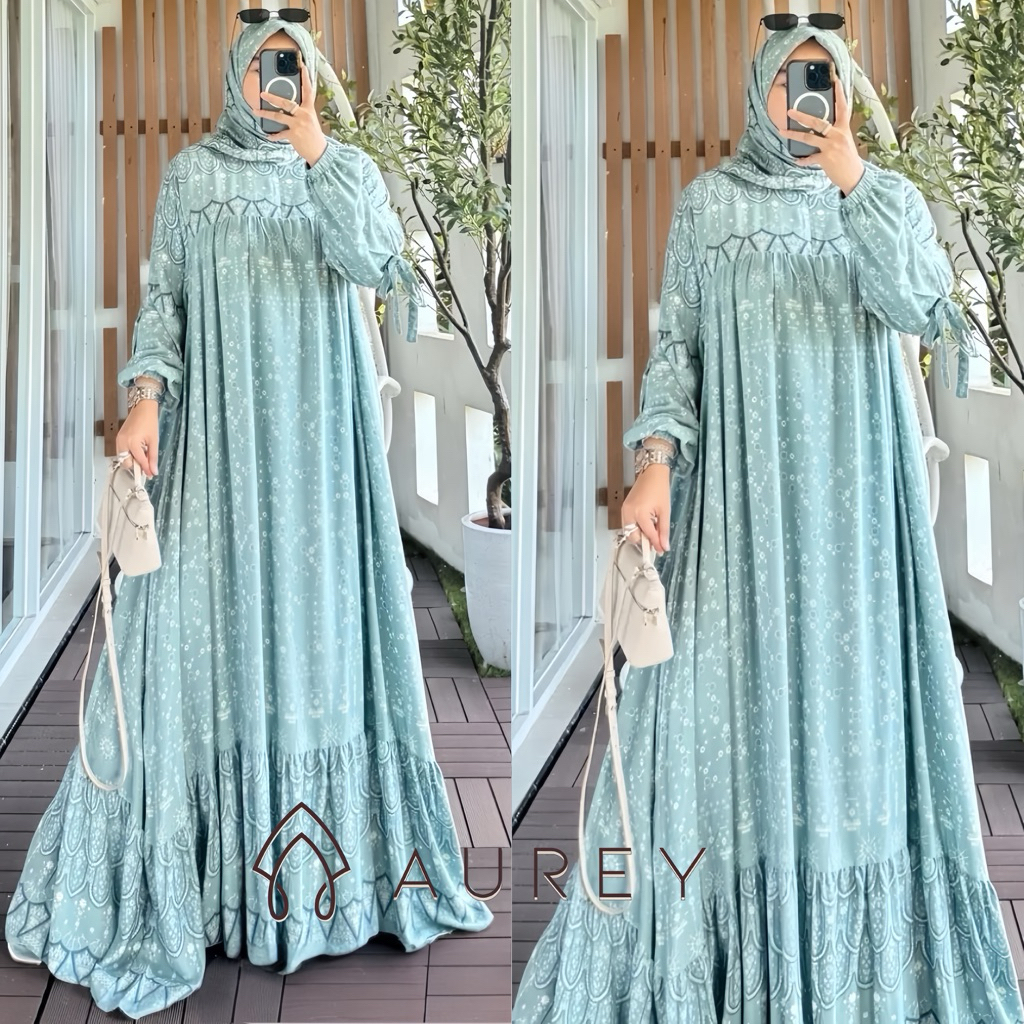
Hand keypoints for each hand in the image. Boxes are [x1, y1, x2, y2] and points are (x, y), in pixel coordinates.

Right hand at [116, 401, 158, 477]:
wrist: (142, 408)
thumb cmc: (150, 422)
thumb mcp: (154, 441)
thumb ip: (153, 457)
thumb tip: (153, 471)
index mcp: (132, 443)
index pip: (139, 461)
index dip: (146, 469)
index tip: (152, 475)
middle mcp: (122, 443)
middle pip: (126, 463)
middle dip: (136, 466)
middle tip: (147, 465)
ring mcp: (118, 440)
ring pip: (122, 459)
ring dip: (132, 461)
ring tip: (143, 456)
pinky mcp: (118, 438)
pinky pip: (121, 452)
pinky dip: (128, 455)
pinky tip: (137, 451)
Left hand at [258, 61, 327, 166]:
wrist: (319, 152)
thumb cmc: (314, 136)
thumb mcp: (310, 121)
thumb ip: (301, 112)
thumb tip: (287, 107)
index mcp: (309, 109)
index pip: (308, 90)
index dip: (306, 78)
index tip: (302, 66)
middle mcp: (304, 115)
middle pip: (286, 103)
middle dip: (273, 97)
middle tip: (262, 93)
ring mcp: (298, 125)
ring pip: (279, 116)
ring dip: (266, 113)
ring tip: (256, 111)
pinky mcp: (293, 135)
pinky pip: (280, 134)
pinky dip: (273, 136)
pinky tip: (268, 136)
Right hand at [621, 463, 670, 553]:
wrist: (652, 473)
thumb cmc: (660, 489)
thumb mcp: (665, 511)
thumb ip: (664, 530)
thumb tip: (664, 546)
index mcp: (640, 514)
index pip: (648, 535)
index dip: (656, 544)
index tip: (662, 550)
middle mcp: (629, 513)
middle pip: (633, 537)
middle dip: (644, 540)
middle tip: (656, 539)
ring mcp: (624, 511)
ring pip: (629, 532)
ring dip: (639, 534)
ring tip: (651, 528)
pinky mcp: (624, 509)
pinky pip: (627, 524)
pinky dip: (635, 528)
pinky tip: (645, 523)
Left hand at [779, 69, 864, 196]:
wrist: (854, 176)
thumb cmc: (848, 159)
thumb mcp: (844, 141)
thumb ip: (833, 134)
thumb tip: (819, 129)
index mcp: (844, 129)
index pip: (843, 107)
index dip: (839, 93)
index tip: (835, 80)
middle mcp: (837, 135)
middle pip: (818, 122)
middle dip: (802, 116)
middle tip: (790, 111)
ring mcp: (831, 147)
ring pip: (808, 138)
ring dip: (793, 135)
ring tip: (782, 131)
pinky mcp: (825, 159)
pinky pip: (809, 158)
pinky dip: (802, 159)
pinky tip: (796, 159)